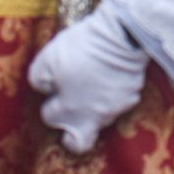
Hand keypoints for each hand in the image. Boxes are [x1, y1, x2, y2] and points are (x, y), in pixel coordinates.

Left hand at [28, 5, 148, 152]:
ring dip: (95, 107)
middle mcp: (94, 117)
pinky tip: (111, 74)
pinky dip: (114, 92)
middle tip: (72, 117)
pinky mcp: (135, 92)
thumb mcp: (47, 59)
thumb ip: (39, 80)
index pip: (50, 119)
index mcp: (69, 112)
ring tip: (92, 84)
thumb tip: (45, 88)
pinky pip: (121, 99)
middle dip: (74, 136)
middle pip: (81, 140)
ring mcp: (117, 107)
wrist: (124, 33)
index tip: (52, 92)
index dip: (49, 104)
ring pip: (102, 118)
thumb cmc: (82, 48)